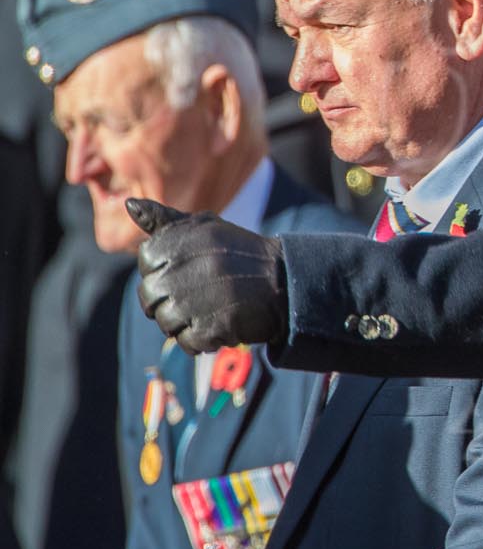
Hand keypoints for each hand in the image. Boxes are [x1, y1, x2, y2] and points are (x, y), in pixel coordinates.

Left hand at [130, 200, 285, 353]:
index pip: (146, 262)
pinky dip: (201, 340)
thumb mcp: (206, 228)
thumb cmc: (240, 254)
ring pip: (165, 322)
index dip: (163, 270)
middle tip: (198, 296)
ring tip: (210, 310)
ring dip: (185, 322)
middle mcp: (186, 268)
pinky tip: (219, 325)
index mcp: (182, 241)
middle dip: (169, 301)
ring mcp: (198, 300)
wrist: (286, 281)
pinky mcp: (213, 327)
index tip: (188, 269)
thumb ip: (165, 221)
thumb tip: (129, 205)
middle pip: (150, 296)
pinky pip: (187, 342)